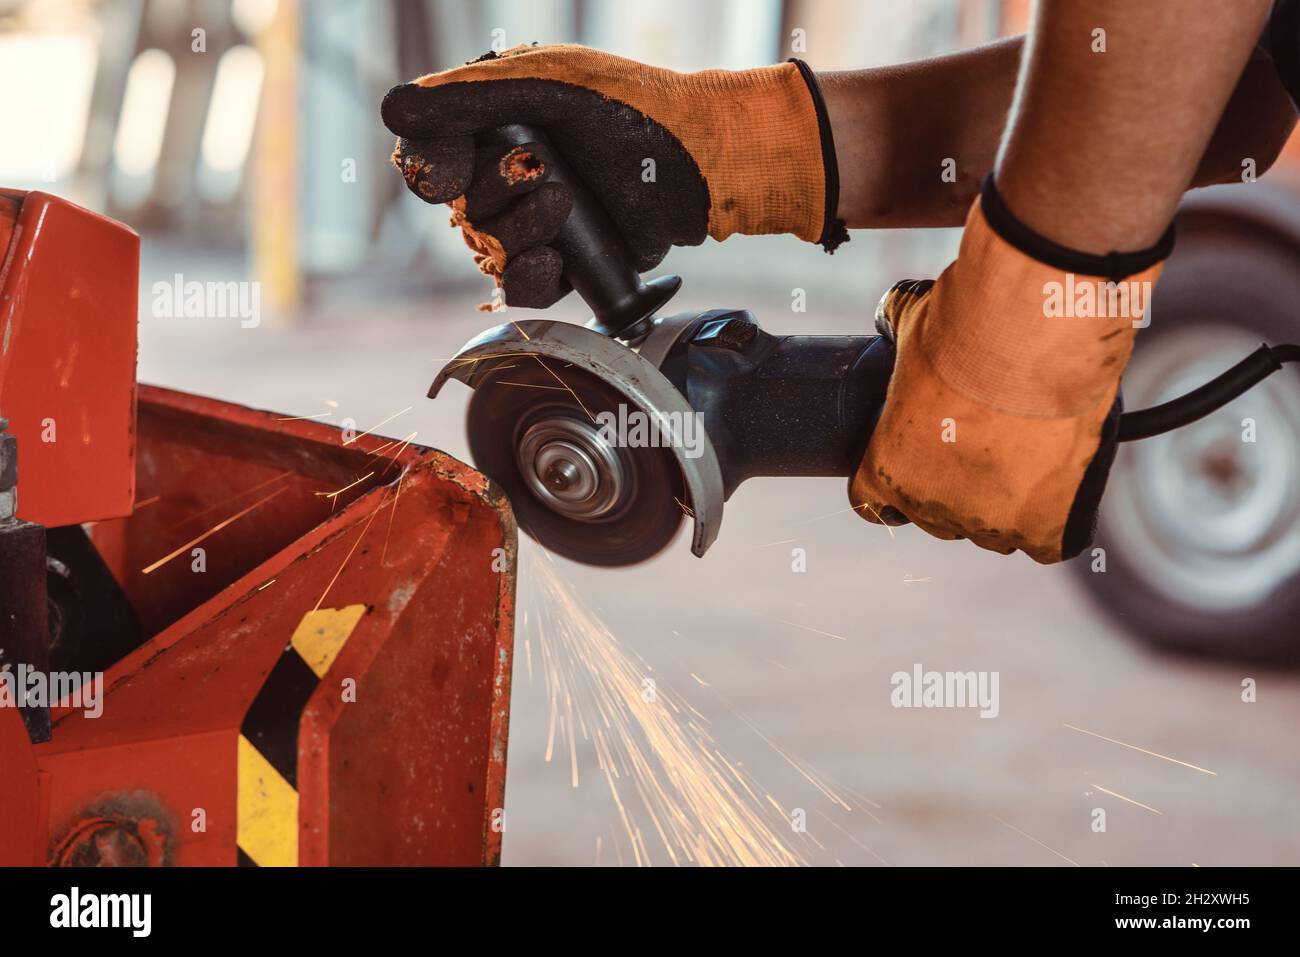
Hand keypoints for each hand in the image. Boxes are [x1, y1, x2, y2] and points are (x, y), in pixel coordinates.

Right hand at [381, 44, 840, 306]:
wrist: (700, 162)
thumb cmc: (631, 108)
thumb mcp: (547, 84)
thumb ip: (468, 98)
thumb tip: (392, 106)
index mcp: (494, 121)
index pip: (428, 154)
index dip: (431, 170)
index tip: (452, 175)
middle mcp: (507, 170)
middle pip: (456, 209)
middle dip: (494, 197)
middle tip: (545, 175)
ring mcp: (535, 219)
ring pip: (486, 251)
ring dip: (518, 235)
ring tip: (565, 207)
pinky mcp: (565, 260)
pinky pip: (521, 287)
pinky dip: (531, 278)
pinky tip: (558, 260)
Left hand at [850, 178, 1167, 563]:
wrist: (1029, 339)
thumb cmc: (966, 330)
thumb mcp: (910, 322)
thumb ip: (893, 324)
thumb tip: (888, 312)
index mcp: (886, 467)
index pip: (875, 502)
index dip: (898, 482)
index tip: (919, 463)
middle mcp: (931, 505)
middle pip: (937, 519)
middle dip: (955, 491)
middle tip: (982, 450)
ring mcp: (988, 522)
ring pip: (994, 534)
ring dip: (1005, 507)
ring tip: (1027, 461)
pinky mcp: (1044, 527)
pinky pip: (1047, 544)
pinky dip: (1056, 524)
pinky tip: (1061, 493)